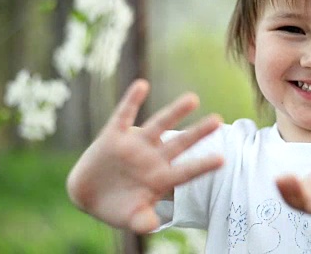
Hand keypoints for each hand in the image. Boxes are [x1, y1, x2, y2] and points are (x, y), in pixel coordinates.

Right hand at [66, 79, 224, 232]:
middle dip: (197, 133)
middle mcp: (152, 158)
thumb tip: (151, 225)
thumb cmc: (117, 207)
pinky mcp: (114, 135)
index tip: (223, 159)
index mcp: (160, 178)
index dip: (202, 166)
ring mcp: (135, 145)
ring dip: (174, 112)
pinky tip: (142, 85)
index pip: (186, 172)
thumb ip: (142, 221)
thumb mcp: (130, 218)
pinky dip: (131, 101)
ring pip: (158, 125)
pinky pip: (124, 115)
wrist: (88, 195)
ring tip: (193, 99)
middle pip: (179, 144)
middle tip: (219, 120)